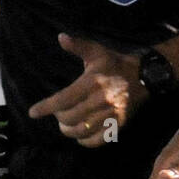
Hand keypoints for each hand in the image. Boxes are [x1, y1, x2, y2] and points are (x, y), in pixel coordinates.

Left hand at [27, 33, 146, 146]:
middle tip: (58, 114)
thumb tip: (60, 37)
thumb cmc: (116, 64)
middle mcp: (100, 100)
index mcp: (92, 82)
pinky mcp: (118, 124)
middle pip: (70, 117)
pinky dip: (84, 141)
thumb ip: (78, 46)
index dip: (46, 107)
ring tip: (66, 125)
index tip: (33, 112)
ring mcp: (111, 114)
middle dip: (59, 118)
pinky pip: (96, 140)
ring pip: (81, 131)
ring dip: (69, 130)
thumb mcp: (97, 52)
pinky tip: (81, 135)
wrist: (144, 76)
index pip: (63, 99)